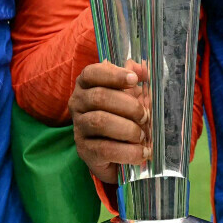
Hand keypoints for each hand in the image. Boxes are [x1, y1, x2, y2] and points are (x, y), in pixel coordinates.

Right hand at [69, 61, 149, 183]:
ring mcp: (79, 127)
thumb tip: (143, 67)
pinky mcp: (84, 151)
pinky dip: (128, 151)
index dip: (114, 75)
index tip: (135, 80)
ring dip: (128, 129)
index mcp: (86, 85)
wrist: (115, 155)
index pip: (92, 73)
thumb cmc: (122, 118)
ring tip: (142, 136)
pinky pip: (104, 149)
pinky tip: (141, 152)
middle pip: (99, 97)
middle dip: (128, 106)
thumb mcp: (130, 96)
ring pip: (100, 122)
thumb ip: (134, 80)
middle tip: (145, 116)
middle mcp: (78, 103)